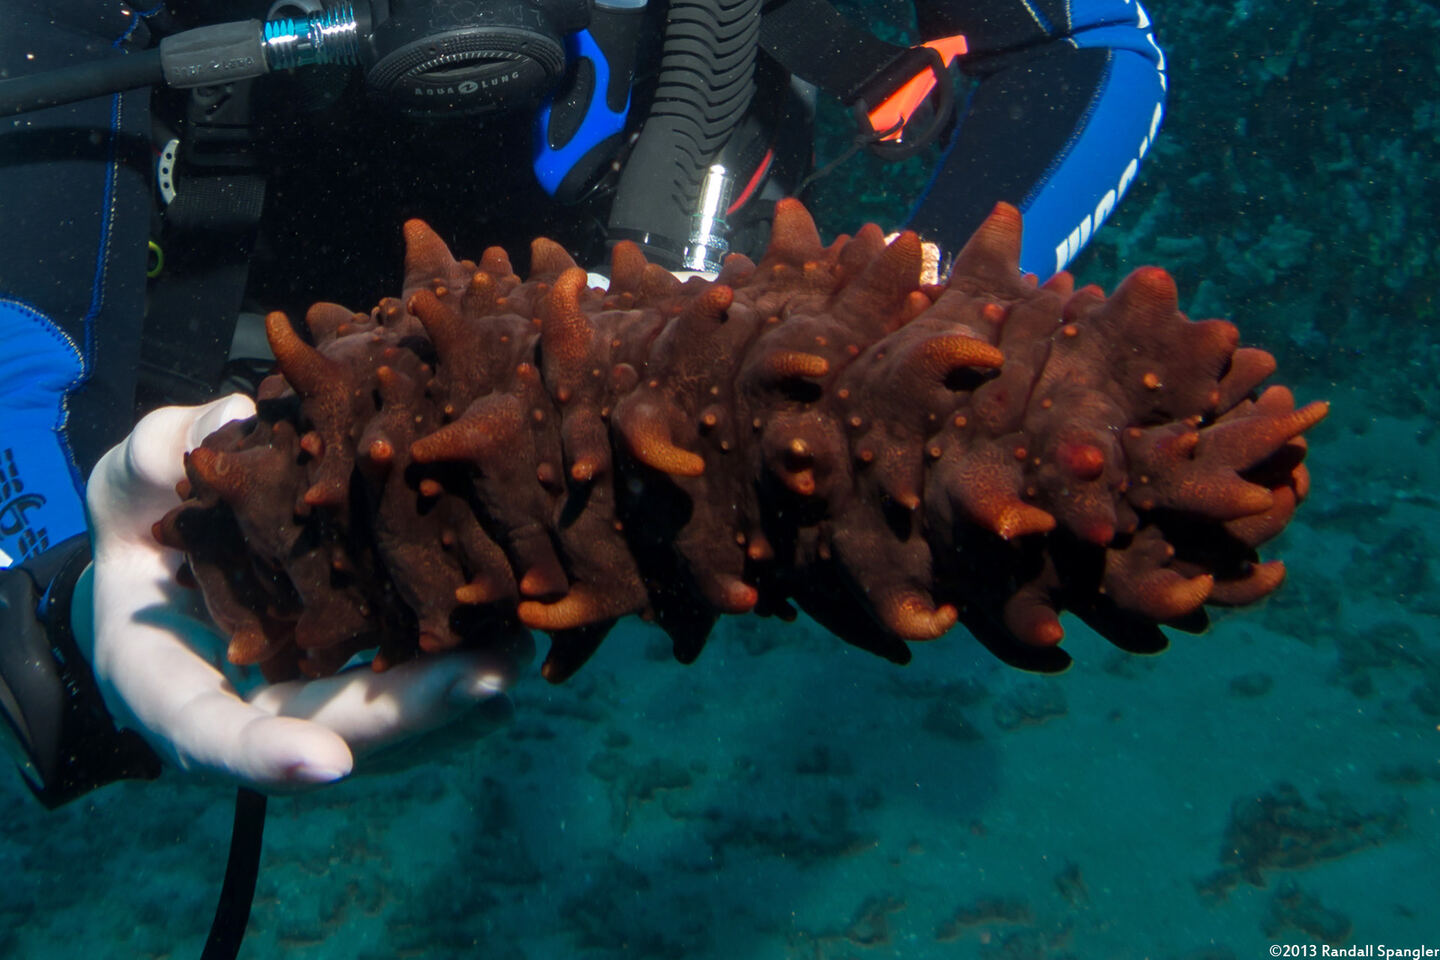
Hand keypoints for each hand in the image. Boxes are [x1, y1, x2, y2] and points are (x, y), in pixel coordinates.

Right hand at [77, 396, 532, 791]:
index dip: (265, 753)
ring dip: (454, 701)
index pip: (207, 734)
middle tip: (488, 680)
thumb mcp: (132, 478)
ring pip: (381, 723)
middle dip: (411, 713)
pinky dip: (455, 675)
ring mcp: (298, 702)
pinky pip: (404, 687)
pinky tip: (513, 643)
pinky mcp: (347, 676)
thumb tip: (229, 421)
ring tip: (517, 655)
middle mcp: (239, 708)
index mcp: (161, 678)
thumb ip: (160, 454)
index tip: (331, 766)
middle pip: (327, 730)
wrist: (171, 542)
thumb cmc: (146, 511)